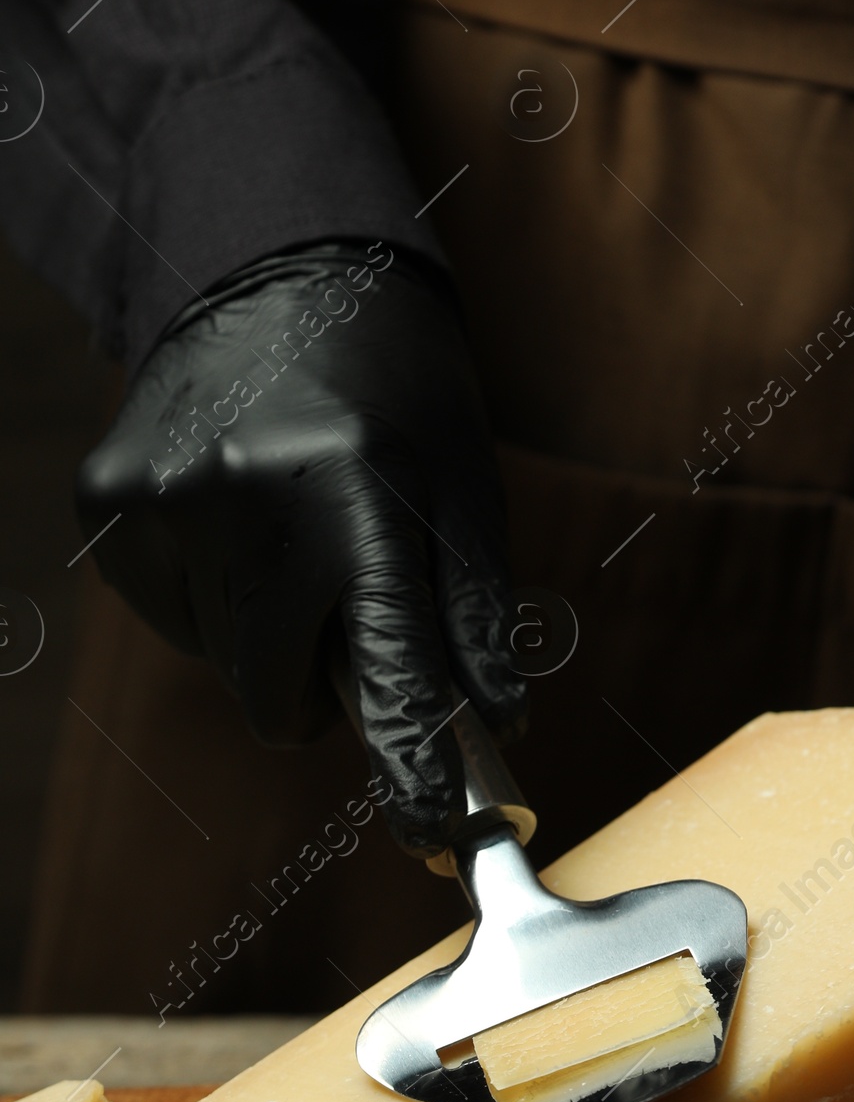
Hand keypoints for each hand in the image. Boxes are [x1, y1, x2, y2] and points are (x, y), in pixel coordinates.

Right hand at [76, 242, 525, 851]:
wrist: (279, 269)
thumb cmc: (397, 387)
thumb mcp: (464, 483)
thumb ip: (478, 610)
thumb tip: (497, 724)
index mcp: (356, 494)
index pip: (388, 670)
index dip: (412, 764)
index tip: (434, 832)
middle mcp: (247, 501)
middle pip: (279, 696)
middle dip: (323, 676)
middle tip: (353, 600)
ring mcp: (163, 504)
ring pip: (221, 659)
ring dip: (264, 627)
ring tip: (293, 524)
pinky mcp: (108, 502)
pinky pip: (170, 610)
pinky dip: (209, 589)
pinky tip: (237, 512)